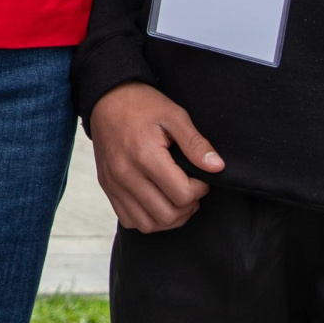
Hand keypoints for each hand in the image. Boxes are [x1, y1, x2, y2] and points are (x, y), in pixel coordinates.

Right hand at [88, 82, 221, 231]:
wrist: (106, 98)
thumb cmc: (142, 104)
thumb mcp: (174, 115)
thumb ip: (196, 143)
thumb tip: (217, 168)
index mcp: (145, 155)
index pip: (182, 194)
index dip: (200, 189)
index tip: (200, 176)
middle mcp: (126, 174)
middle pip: (167, 214)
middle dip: (188, 206)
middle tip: (192, 189)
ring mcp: (114, 184)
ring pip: (149, 224)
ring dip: (169, 217)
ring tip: (177, 198)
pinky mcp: (107, 188)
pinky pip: (129, 221)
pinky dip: (147, 219)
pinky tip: (157, 202)